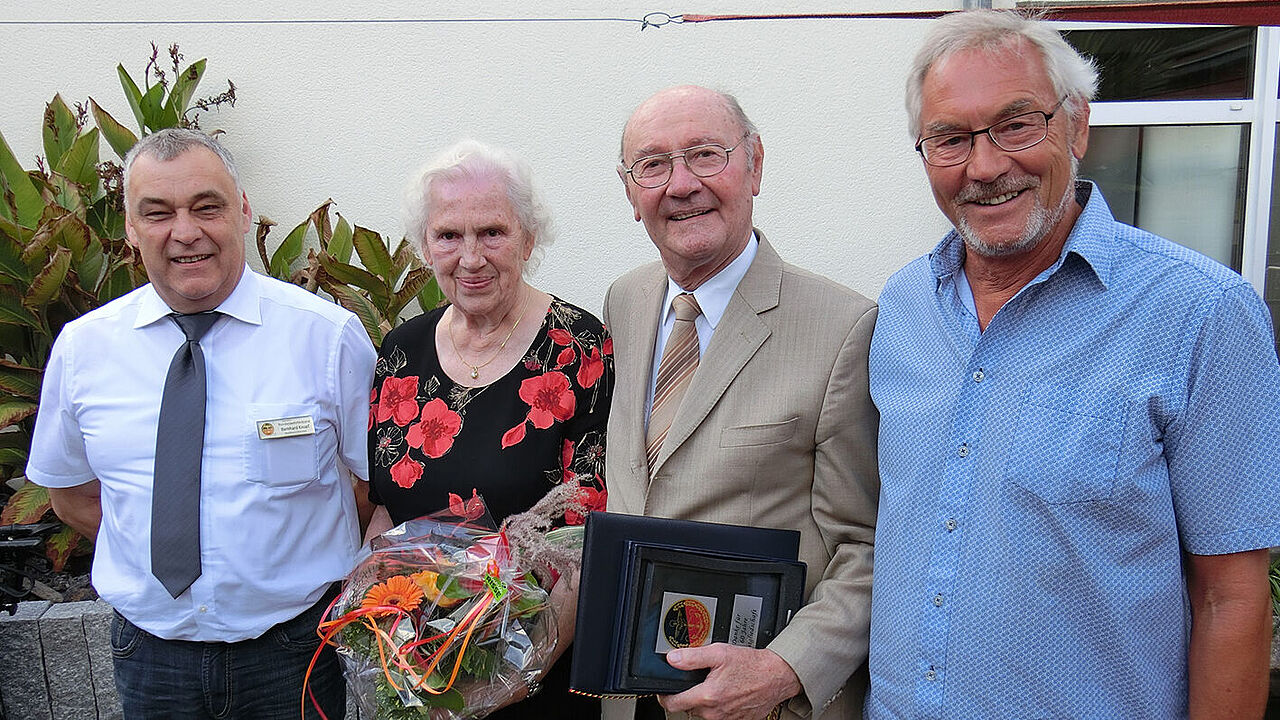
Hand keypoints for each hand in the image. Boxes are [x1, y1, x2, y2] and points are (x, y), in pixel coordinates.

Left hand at [658, 644, 800, 719]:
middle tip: (696, 680)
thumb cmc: (751, 665)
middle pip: (688, 708)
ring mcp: (726, 719)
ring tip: (715, 683)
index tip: (664, 691)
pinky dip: (719, 706)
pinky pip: (719, 716)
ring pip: (704, 713)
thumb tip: (672, 659)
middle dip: (688, 695)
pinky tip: (727, 692)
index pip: (673, 704)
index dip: (665, 696)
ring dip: (704, 701)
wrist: (776, 676)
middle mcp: (715, 713)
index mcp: (707, 697)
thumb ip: (692, 657)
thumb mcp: (719, 653)